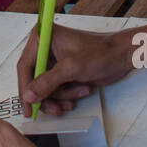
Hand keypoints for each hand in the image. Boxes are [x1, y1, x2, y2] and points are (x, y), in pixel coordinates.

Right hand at [17, 23, 135, 117]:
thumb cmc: (100, 53)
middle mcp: (45, 48)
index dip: (25, 88)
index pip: (25, 66)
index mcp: (42, 38)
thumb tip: (28, 96)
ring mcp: (53, 61)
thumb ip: (47, 82)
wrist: (121, 56)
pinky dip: (67, 95)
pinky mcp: (62, 71)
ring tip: (79, 92)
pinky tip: (81, 91)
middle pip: (33, 80)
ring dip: (62, 96)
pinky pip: (55, 90)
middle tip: (56, 109)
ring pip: (45, 88)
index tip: (27, 107)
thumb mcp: (71, 68)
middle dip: (48, 96)